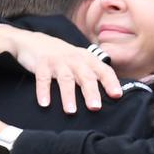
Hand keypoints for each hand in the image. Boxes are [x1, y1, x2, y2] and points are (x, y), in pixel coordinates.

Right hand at [0, 25, 122, 112]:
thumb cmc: (64, 58)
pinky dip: (43, 91)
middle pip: (86, 76)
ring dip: (68, 96)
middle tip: (95, 107)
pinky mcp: (42, 64)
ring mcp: (58, 61)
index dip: (111, 82)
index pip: (104, 70)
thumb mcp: (81, 62)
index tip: (117, 96)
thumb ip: (94, 75)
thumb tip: (113, 96)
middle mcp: (75, 60)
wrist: (36, 42)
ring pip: (66, 79)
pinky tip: (45, 104)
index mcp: (88, 60)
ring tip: (71, 111)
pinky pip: (43, 79)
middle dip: (91, 92)